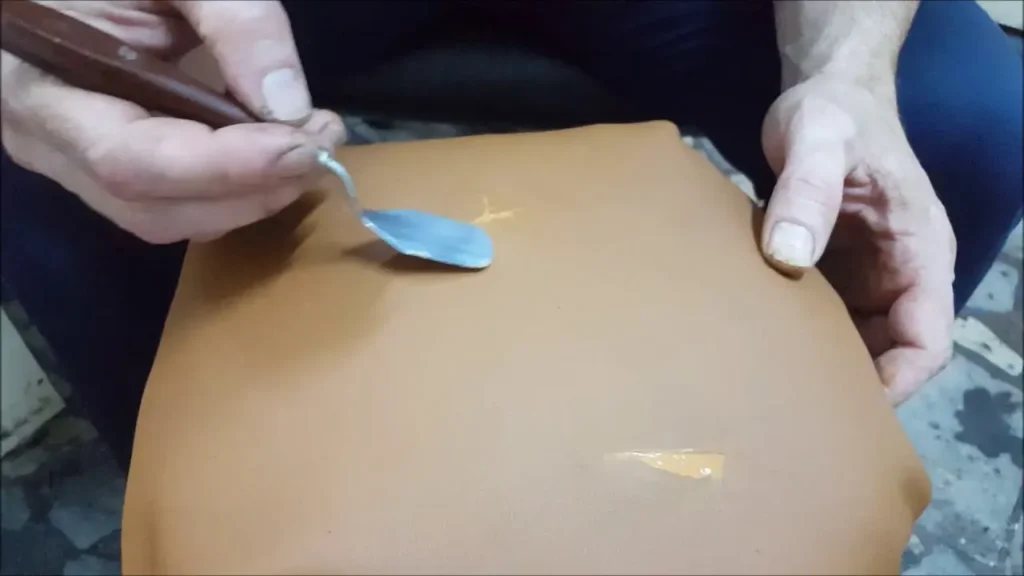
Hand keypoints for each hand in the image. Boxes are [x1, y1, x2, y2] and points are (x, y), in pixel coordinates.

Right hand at [1, 0, 344, 242]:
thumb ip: (234, 21)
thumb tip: (290, 108)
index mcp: (40, 88)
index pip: (131, 160)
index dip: (223, 166)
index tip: (301, 144)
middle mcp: (50, 146)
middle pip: (154, 208)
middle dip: (249, 189)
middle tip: (319, 144)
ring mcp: (77, 167)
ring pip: (170, 219)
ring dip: (251, 196)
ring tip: (307, 145)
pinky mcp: (112, 172)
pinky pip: (178, 204)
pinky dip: (236, 190)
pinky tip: (275, 153)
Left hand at [760, 76, 955, 403]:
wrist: (824, 94)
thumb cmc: (831, 114)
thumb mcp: (818, 141)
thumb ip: (807, 192)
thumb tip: (788, 259)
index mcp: (920, 252)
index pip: (928, 341)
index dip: (895, 381)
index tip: (841, 404)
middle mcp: (900, 274)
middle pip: (891, 355)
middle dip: (851, 386)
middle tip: (788, 408)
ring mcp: (868, 276)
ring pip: (857, 344)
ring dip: (821, 366)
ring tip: (767, 388)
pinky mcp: (835, 272)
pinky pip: (826, 320)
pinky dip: (799, 339)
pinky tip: (757, 351)